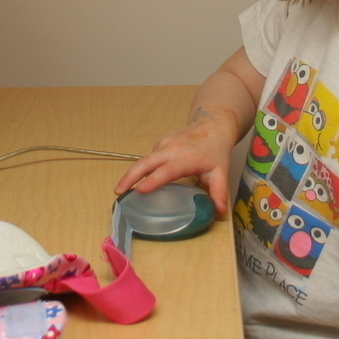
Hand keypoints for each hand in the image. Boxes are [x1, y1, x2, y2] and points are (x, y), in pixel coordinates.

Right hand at [114, 108, 238, 209]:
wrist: (213, 125)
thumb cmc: (216, 150)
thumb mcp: (220, 172)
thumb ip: (219, 192)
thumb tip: (218, 213)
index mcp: (185, 159)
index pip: (167, 171)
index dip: (153, 180)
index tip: (140, 190)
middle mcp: (171, 150)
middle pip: (145, 163)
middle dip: (130, 177)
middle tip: (118, 192)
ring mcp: (163, 145)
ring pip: (144, 161)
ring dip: (133, 174)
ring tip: (124, 190)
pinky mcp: (160, 143)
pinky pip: (150, 158)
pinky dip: (143, 169)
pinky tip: (142, 179)